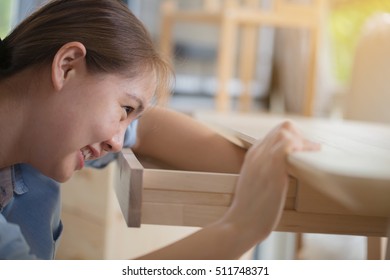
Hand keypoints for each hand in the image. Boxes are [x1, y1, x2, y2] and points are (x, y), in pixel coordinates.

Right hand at [222, 121, 319, 243]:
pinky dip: (301, 149)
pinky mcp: (272, 171)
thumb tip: (282, 174)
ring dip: (303, 142)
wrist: (239, 223)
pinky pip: (288, 146)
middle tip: (310, 153)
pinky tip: (306, 162)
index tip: (303, 152)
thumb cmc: (249, 210)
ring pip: (286, 131)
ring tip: (311, 156)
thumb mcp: (254, 185)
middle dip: (301, 136)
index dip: (293, 139)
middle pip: (283, 127)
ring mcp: (263, 160)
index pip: (275, 133)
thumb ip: (265, 173)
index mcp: (252, 155)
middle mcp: (257, 153)